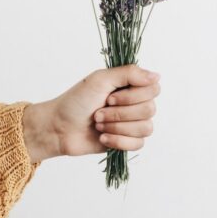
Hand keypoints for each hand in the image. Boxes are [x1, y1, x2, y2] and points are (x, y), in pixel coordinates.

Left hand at [22, 65, 160, 162]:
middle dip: (120, 113)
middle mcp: (135, 103)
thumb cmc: (76, 101)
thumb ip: (130, 74)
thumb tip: (157, 76)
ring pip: (146, 128)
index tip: (109, 97)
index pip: (153, 89)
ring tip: (98, 125)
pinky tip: (102, 138)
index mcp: (130, 85)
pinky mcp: (127, 141)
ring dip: (117, 127)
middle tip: (98, 112)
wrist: (59, 128)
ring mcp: (132, 123)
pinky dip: (118, 141)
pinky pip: (138, 144)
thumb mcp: (100, 79)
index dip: (133, 96)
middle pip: (150, 110)